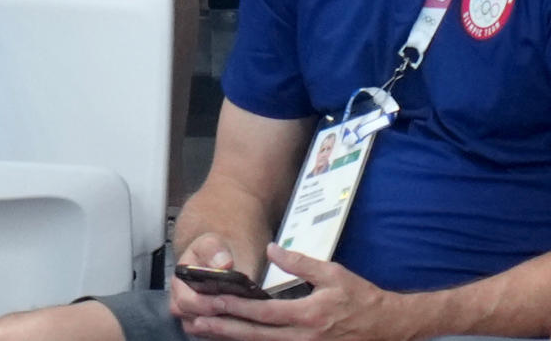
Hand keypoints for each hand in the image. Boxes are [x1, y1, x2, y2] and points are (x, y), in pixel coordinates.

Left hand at [171, 243, 403, 340]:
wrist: (386, 327)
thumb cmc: (360, 298)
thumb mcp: (332, 273)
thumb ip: (300, 262)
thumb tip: (271, 250)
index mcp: (308, 315)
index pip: (263, 313)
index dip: (235, 307)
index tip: (212, 299)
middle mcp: (303, 337)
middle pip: (255, 335)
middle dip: (223, 328)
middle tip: (196, 320)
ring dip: (231, 338)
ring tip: (205, 331)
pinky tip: (234, 338)